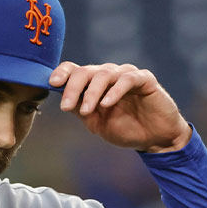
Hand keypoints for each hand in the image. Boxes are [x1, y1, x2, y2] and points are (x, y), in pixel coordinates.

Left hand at [49, 62, 191, 152]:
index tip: (52, 83)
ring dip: (92, 92)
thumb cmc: (125, 128)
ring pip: (104, 74)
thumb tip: (61, 100)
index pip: (74, 69)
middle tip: (66, 107)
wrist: (154, 138)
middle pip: (85, 71)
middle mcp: (108, 75)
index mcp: (94, 83)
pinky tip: (107, 104)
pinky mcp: (144, 79)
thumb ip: (80, 110)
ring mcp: (126, 75)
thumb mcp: (96, 122)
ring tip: (87, 111)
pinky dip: (115, 91)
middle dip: (73, 88)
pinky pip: (127, 79)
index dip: (62, 73)